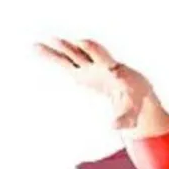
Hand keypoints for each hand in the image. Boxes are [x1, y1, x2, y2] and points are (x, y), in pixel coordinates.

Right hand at [32, 37, 153, 128]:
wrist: (134, 88)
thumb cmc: (134, 101)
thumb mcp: (130, 112)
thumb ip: (122, 119)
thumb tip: (113, 127)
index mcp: (111, 69)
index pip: (100, 55)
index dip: (91, 49)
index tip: (81, 43)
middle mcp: (97, 64)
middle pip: (80, 52)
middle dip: (68, 47)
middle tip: (54, 41)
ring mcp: (87, 67)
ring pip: (68, 55)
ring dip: (54, 50)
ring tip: (35, 46)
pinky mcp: (80, 72)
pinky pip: (63, 62)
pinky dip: (51, 56)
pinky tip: (36, 49)